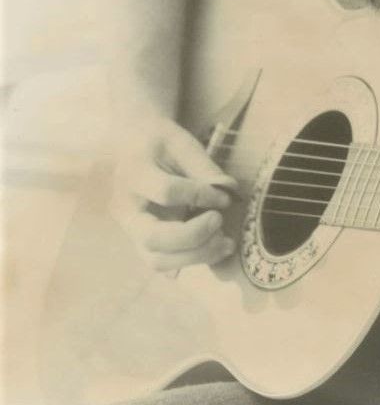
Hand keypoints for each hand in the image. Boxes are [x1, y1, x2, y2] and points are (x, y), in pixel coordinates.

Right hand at [111, 115, 237, 272]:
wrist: (129, 148)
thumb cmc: (159, 143)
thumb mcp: (180, 142)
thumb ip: (204, 166)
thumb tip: (230, 191)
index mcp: (133, 174)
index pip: (166, 192)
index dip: (200, 195)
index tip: (225, 195)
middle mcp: (124, 208)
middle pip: (153, 238)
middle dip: (194, 236)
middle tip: (220, 220)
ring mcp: (130, 230)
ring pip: (157, 259)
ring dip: (197, 256)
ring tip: (227, 243)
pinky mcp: (142, 242)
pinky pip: (164, 262)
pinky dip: (192, 260)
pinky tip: (216, 248)